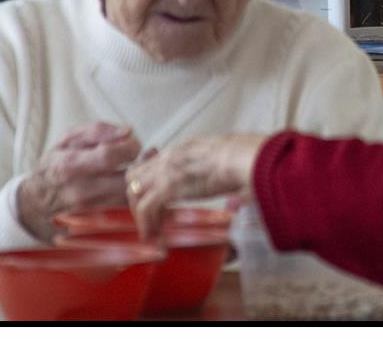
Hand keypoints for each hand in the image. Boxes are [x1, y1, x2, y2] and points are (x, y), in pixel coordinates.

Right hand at [16, 121, 140, 241]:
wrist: (39, 199)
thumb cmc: (57, 163)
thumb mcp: (69, 138)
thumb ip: (99, 130)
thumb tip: (127, 131)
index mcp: (69, 165)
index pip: (109, 156)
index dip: (128, 146)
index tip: (132, 143)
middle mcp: (80, 190)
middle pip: (124, 180)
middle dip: (141, 165)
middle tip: (143, 157)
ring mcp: (90, 208)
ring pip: (129, 196)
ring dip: (141, 180)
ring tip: (141, 168)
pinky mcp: (99, 219)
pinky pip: (127, 207)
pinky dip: (137, 194)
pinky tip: (137, 182)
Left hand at [126, 133, 266, 238]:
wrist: (247, 159)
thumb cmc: (247, 159)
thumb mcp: (229, 160)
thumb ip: (223, 171)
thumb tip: (236, 194)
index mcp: (186, 148)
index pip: (155, 163)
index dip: (151, 183)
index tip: (159, 201)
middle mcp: (171, 156)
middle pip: (136, 175)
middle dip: (137, 197)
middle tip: (151, 217)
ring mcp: (167, 170)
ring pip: (134, 191)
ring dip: (139, 212)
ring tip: (151, 230)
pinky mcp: (168, 188)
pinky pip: (145, 208)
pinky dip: (145, 223)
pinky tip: (153, 235)